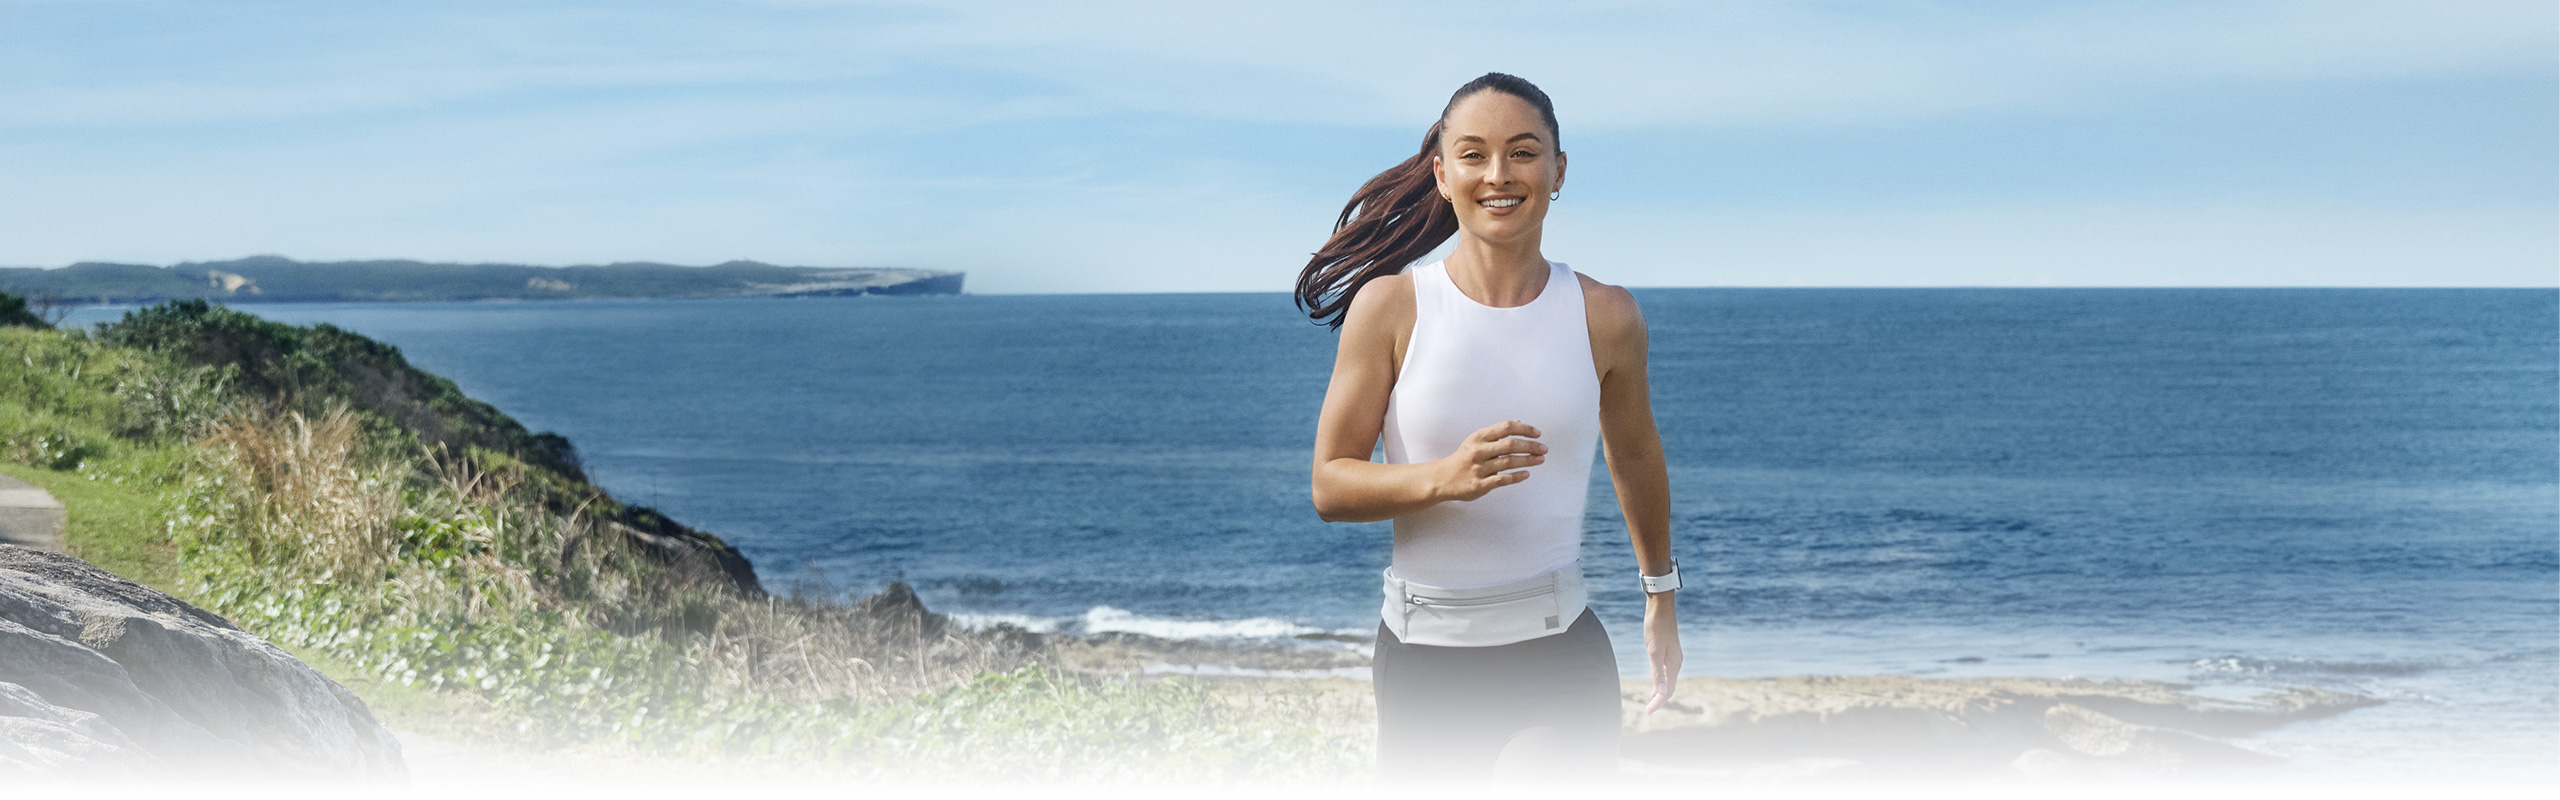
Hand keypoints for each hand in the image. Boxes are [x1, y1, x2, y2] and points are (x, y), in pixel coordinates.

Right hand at [1432, 420, 1545, 501]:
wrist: (1443, 478)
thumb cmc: (1463, 458)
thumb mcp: (1476, 440)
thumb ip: (1497, 432)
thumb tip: (1518, 422)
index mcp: (1479, 437)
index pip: (1506, 427)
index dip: (1524, 429)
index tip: (1537, 433)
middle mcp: (1479, 451)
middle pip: (1510, 445)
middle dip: (1530, 446)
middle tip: (1544, 449)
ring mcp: (1479, 468)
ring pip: (1508, 462)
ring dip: (1528, 460)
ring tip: (1540, 460)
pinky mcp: (1480, 484)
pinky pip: (1502, 480)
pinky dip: (1516, 477)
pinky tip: (1527, 474)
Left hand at [1643, 593, 1681, 713]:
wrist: (1660, 608)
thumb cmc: (1656, 628)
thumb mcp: (1654, 651)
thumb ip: (1657, 671)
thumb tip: (1660, 691)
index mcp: (1674, 664)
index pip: (1667, 690)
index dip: (1658, 702)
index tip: (1648, 712)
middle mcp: (1676, 662)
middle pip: (1669, 687)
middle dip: (1659, 700)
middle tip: (1648, 711)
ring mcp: (1673, 657)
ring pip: (1668, 680)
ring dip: (1660, 692)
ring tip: (1651, 702)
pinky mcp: (1669, 652)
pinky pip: (1666, 672)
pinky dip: (1660, 682)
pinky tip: (1654, 685)